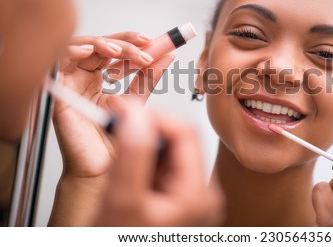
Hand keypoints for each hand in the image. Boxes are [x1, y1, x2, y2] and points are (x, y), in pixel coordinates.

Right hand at [53, 32, 173, 178]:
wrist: (103, 171)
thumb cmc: (115, 143)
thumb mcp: (137, 103)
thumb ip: (148, 79)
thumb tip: (165, 57)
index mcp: (101, 80)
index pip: (117, 51)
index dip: (136, 43)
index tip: (158, 41)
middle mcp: (85, 79)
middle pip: (102, 46)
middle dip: (126, 43)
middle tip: (146, 46)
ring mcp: (72, 84)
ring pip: (83, 48)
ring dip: (105, 44)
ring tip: (125, 52)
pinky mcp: (60, 93)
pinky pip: (60, 63)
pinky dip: (74, 50)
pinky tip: (90, 51)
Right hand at [93, 97, 223, 226]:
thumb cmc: (126, 246)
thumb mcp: (121, 204)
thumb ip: (131, 157)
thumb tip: (137, 115)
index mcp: (198, 195)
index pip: (185, 131)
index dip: (153, 116)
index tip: (124, 111)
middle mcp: (202, 195)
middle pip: (180, 140)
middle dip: (147, 130)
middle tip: (118, 125)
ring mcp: (191, 199)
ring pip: (171, 152)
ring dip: (144, 144)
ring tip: (121, 150)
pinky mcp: (179, 200)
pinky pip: (166, 168)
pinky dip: (146, 160)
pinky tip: (130, 170)